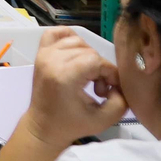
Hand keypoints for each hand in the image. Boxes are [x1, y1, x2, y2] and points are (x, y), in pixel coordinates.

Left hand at [24, 27, 127, 146]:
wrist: (43, 127)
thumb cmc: (72, 125)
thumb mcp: (103, 120)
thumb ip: (120, 102)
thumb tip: (120, 84)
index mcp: (64, 76)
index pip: (96, 60)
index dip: (110, 73)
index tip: (109, 90)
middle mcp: (52, 60)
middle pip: (89, 51)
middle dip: (100, 68)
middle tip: (99, 89)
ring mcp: (44, 55)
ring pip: (77, 41)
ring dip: (89, 56)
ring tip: (89, 77)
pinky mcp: (40, 53)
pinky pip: (55, 33)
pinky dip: (69, 39)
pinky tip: (77, 56)